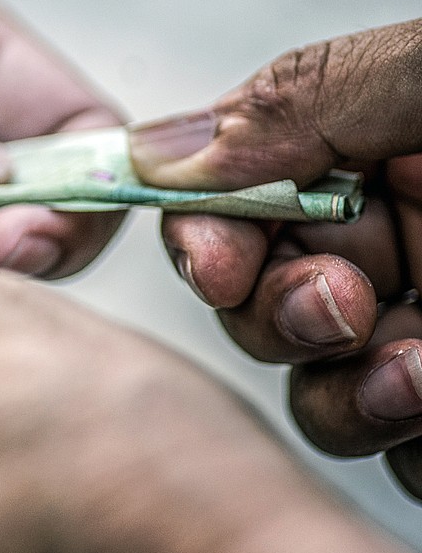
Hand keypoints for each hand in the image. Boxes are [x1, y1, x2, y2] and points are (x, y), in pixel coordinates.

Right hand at [130, 20, 421, 493]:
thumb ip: (306, 98)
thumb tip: (156, 148)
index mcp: (369, 151)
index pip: (232, 205)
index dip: (210, 241)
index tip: (226, 267)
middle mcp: (389, 244)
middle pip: (256, 306)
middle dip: (279, 316)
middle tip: (342, 308)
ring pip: (318, 393)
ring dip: (345, 395)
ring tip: (417, 376)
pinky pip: (394, 454)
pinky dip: (402, 446)